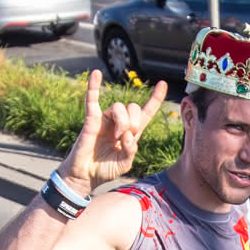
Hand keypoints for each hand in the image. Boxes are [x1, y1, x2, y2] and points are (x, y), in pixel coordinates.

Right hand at [55, 69, 166, 193]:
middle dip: (134, 122)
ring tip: (116, 137)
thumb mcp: (125, 163)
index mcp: (131, 132)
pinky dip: (93, 86)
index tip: (163, 84)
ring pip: (119, 107)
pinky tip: (96, 74)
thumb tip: (128, 134)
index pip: (146, 111)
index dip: (155, 98)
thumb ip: (131, 150)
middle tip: (126, 137)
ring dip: (122, 122)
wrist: (86, 176)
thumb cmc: (105, 169)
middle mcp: (119, 122)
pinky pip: (92, 99)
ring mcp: (105, 120)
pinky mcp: (91, 120)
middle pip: (133, 107)